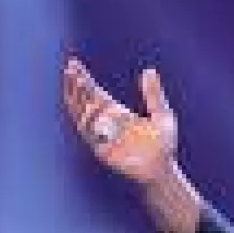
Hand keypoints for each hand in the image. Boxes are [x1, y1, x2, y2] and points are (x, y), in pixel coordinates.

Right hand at [62, 57, 177, 184]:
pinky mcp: (102, 150)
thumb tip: (149, 70)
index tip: (74, 62)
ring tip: (74, 82)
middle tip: (70, 67)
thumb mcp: (162, 114)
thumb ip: (153, 94)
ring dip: (77, 99)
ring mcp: (102, 136)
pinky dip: (86, 122)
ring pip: (82, 114)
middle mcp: (107, 123)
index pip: (94, 92)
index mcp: (117, 113)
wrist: (163, 169)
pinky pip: (89, 135)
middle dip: (76, 84)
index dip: (83, 78)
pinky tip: (85, 107)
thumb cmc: (163, 145)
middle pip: (84, 100)